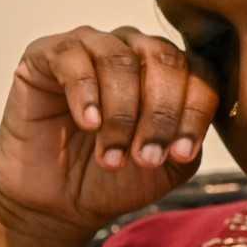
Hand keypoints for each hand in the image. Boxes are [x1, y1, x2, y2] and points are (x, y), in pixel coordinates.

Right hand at [0, 25, 220, 244]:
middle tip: (147, 158)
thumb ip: (190, 137)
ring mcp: (92, 46)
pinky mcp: (46, 54)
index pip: (200, 73)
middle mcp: (136, 48)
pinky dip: (86, 94)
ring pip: (120, 59)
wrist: (60, 200)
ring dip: (122, 113)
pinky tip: (88, 125)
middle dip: (160, 114)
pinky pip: (73, 58)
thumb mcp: (169, 164)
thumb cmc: (119, 178)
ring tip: (114, 156)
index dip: (195, 112)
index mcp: (173, 70)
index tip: (182, 154)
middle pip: (164, 59)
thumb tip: (198, 124)